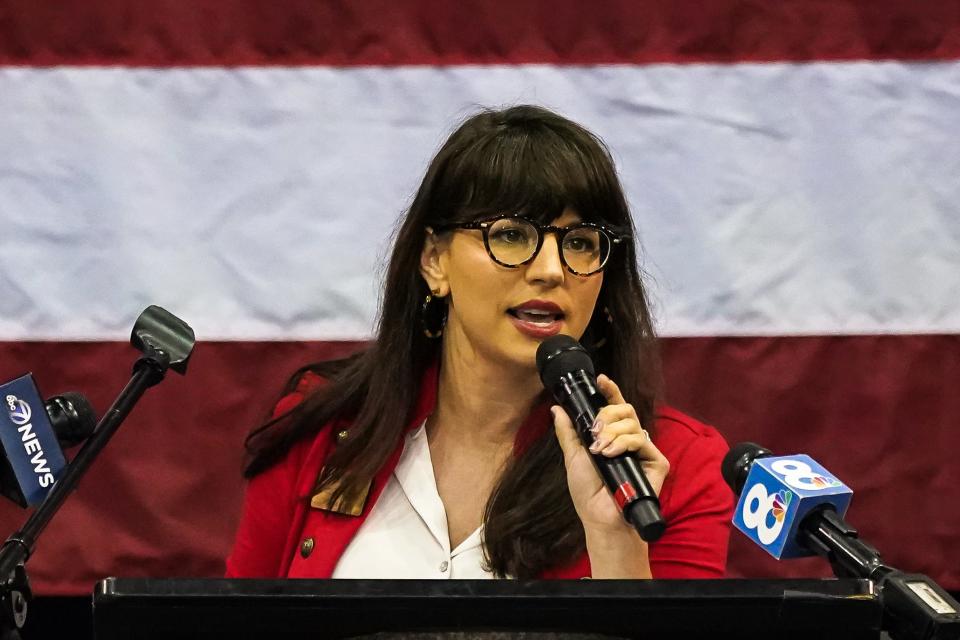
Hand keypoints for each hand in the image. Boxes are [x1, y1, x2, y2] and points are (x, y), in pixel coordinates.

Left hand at [551, 374, 669, 534]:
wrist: (600, 516)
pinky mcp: (657, 462)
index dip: (611, 391)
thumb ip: (568, 431)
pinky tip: (611, 455)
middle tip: (595, 431)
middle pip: (625, 410)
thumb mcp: (573, 456)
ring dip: (611, 433)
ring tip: (600, 451)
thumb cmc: (587, 492)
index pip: (616, 408)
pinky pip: (640, 439)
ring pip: (632, 422)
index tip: (601, 380)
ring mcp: (644, 451)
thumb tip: (557, 409)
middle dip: (606, 415)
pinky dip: (623, 443)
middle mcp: (630, 441)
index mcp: (612, 437)